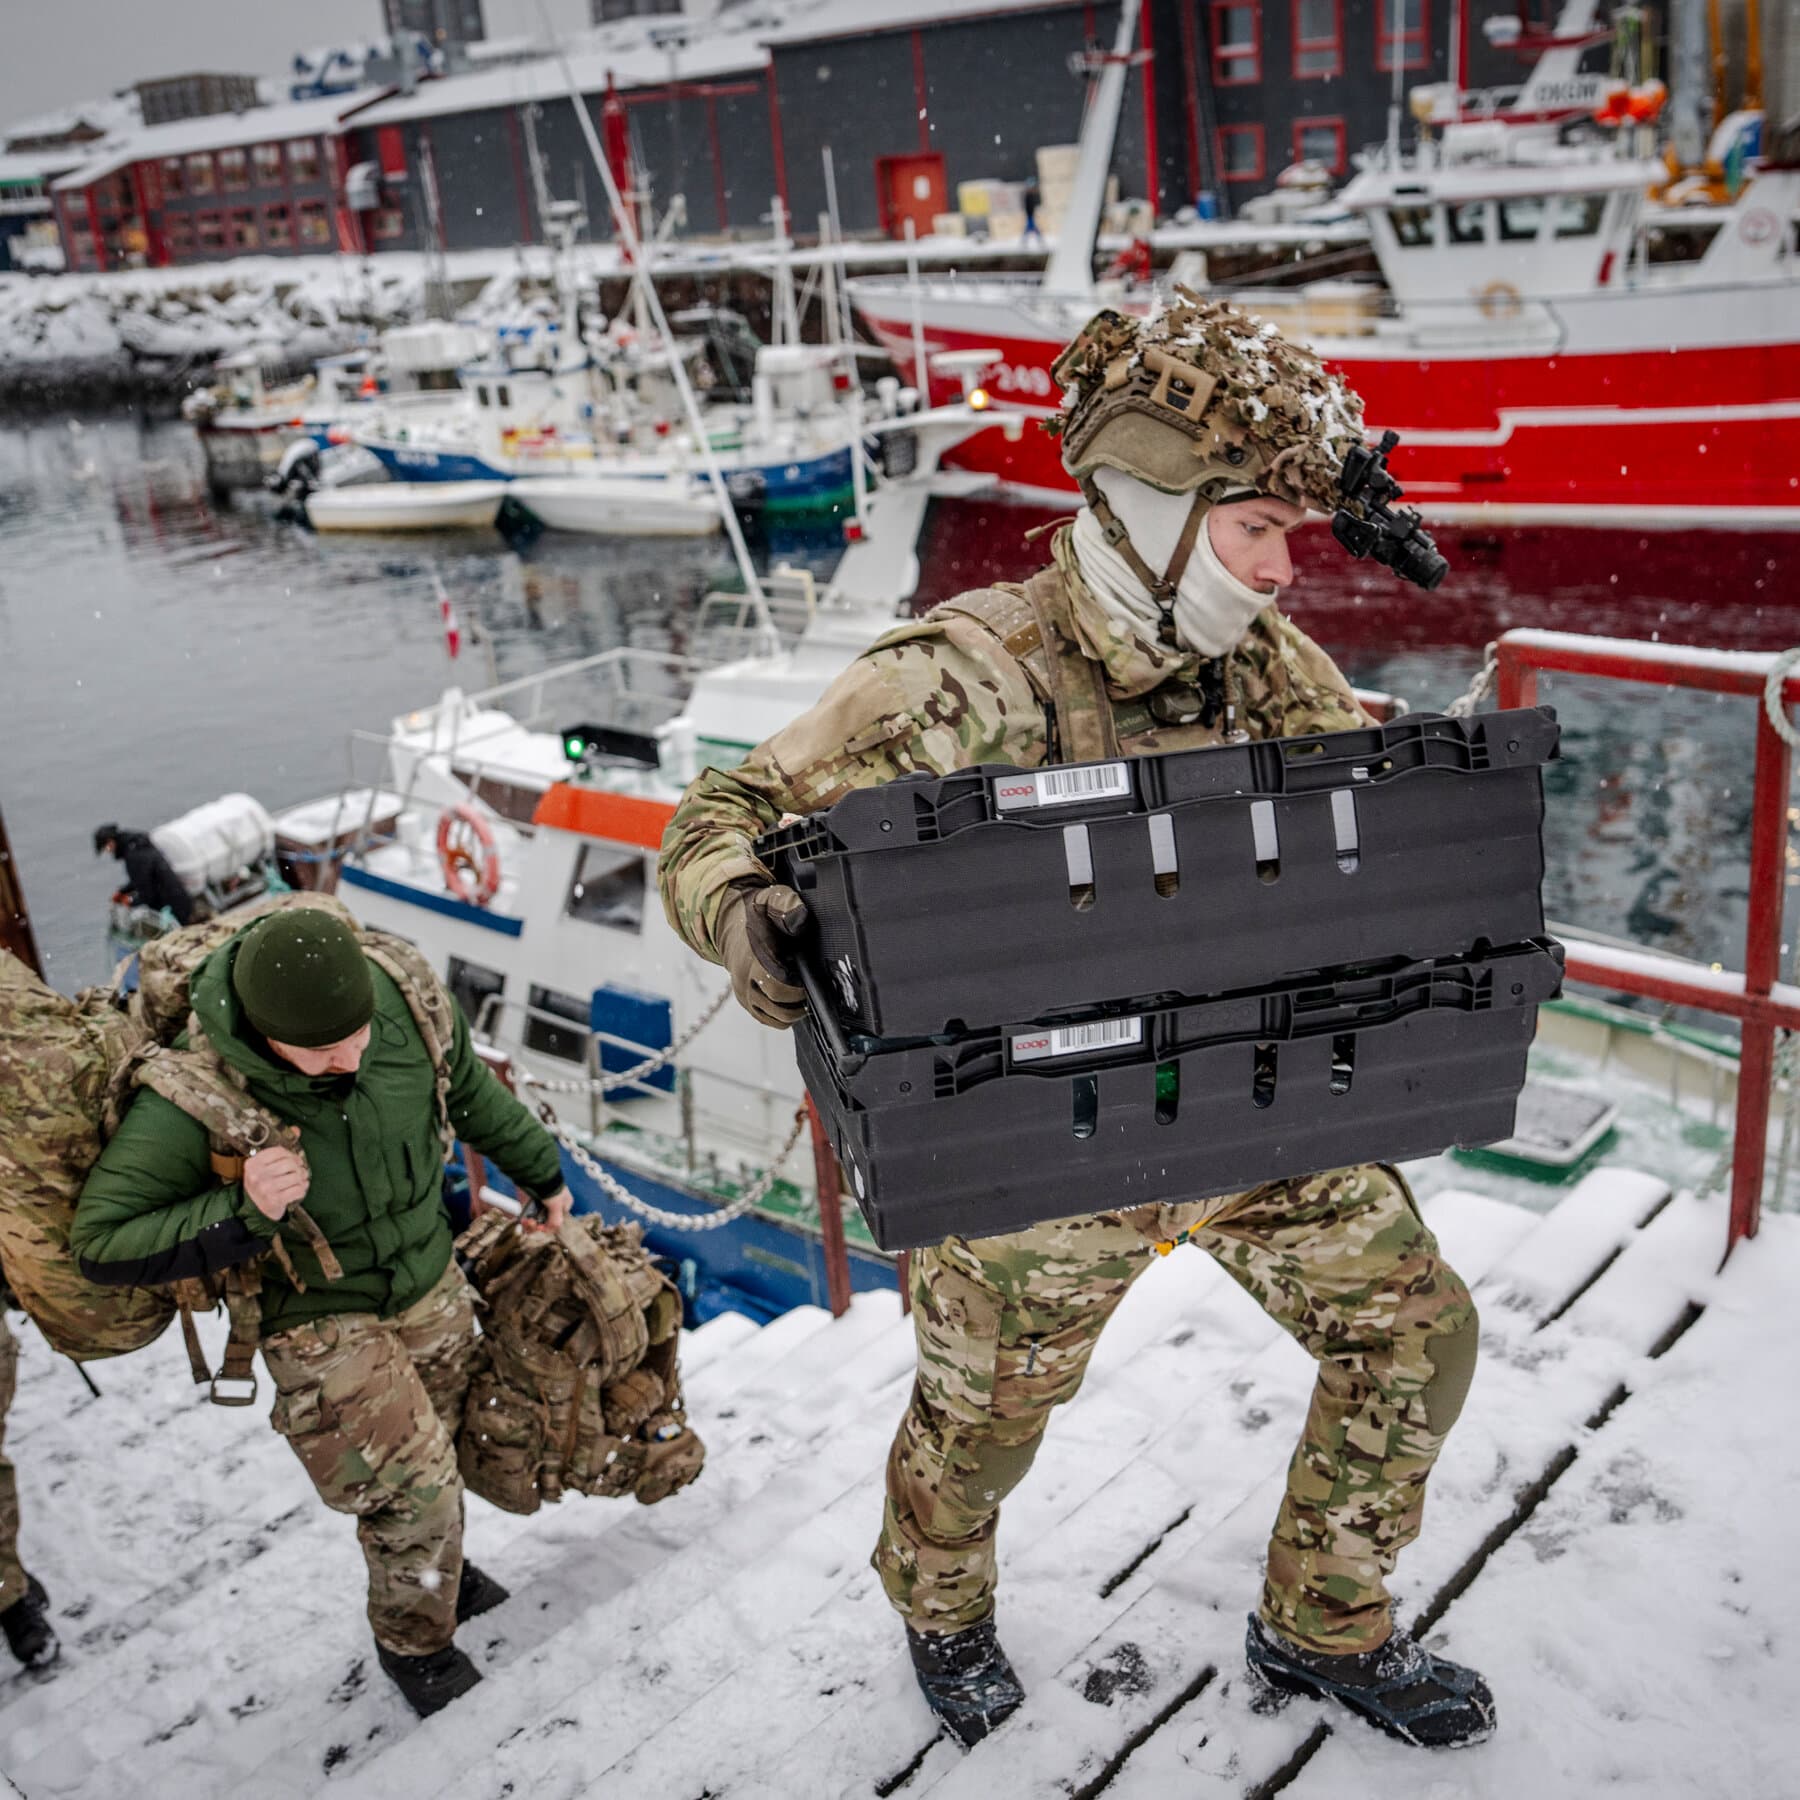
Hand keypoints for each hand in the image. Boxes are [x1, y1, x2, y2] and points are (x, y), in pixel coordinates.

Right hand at [243, 1145, 309, 1221]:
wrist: (254, 1209)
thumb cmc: (262, 1183)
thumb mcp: (263, 1166)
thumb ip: (279, 1149)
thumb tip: (296, 1129)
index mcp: (252, 1164)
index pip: (279, 1151)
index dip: (291, 1154)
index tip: (294, 1159)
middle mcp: (257, 1175)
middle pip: (290, 1163)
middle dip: (299, 1167)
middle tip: (299, 1171)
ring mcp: (266, 1189)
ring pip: (296, 1176)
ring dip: (302, 1178)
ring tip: (300, 1180)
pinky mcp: (275, 1200)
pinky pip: (298, 1190)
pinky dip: (302, 1189)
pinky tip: (299, 1189)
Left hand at [526, 1185, 573, 1233]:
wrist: (537, 1177)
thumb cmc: (552, 1189)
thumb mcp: (557, 1207)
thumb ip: (555, 1221)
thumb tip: (548, 1230)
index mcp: (563, 1206)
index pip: (557, 1221)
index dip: (549, 1227)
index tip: (542, 1228)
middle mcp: (552, 1206)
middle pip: (545, 1222)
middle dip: (538, 1226)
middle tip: (534, 1224)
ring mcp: (539, 1205)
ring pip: (535, 1221)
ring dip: (531, 1225)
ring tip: (528, 1221)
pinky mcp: (529, 1203)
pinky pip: (527, 1216)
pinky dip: (524, 1221)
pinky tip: (523, 1220)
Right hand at [717, 882, 809, 1028]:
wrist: (731, 923)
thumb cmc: (758, 913)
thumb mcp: (772, 899)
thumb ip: (788, 904)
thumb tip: (800, 919)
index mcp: (754, 959)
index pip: (779, 987)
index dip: (799, 988)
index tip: (808, 977)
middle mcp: (745, 980)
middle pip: (780, 1008)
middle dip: (800, 1001)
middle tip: (809, 986)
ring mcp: (744, 994)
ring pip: (777, 1019)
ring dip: (794, 1010)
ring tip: (802, 993)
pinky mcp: (746, 1001)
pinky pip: (768, 1020)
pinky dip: (783, 1015)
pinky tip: (791, 998)